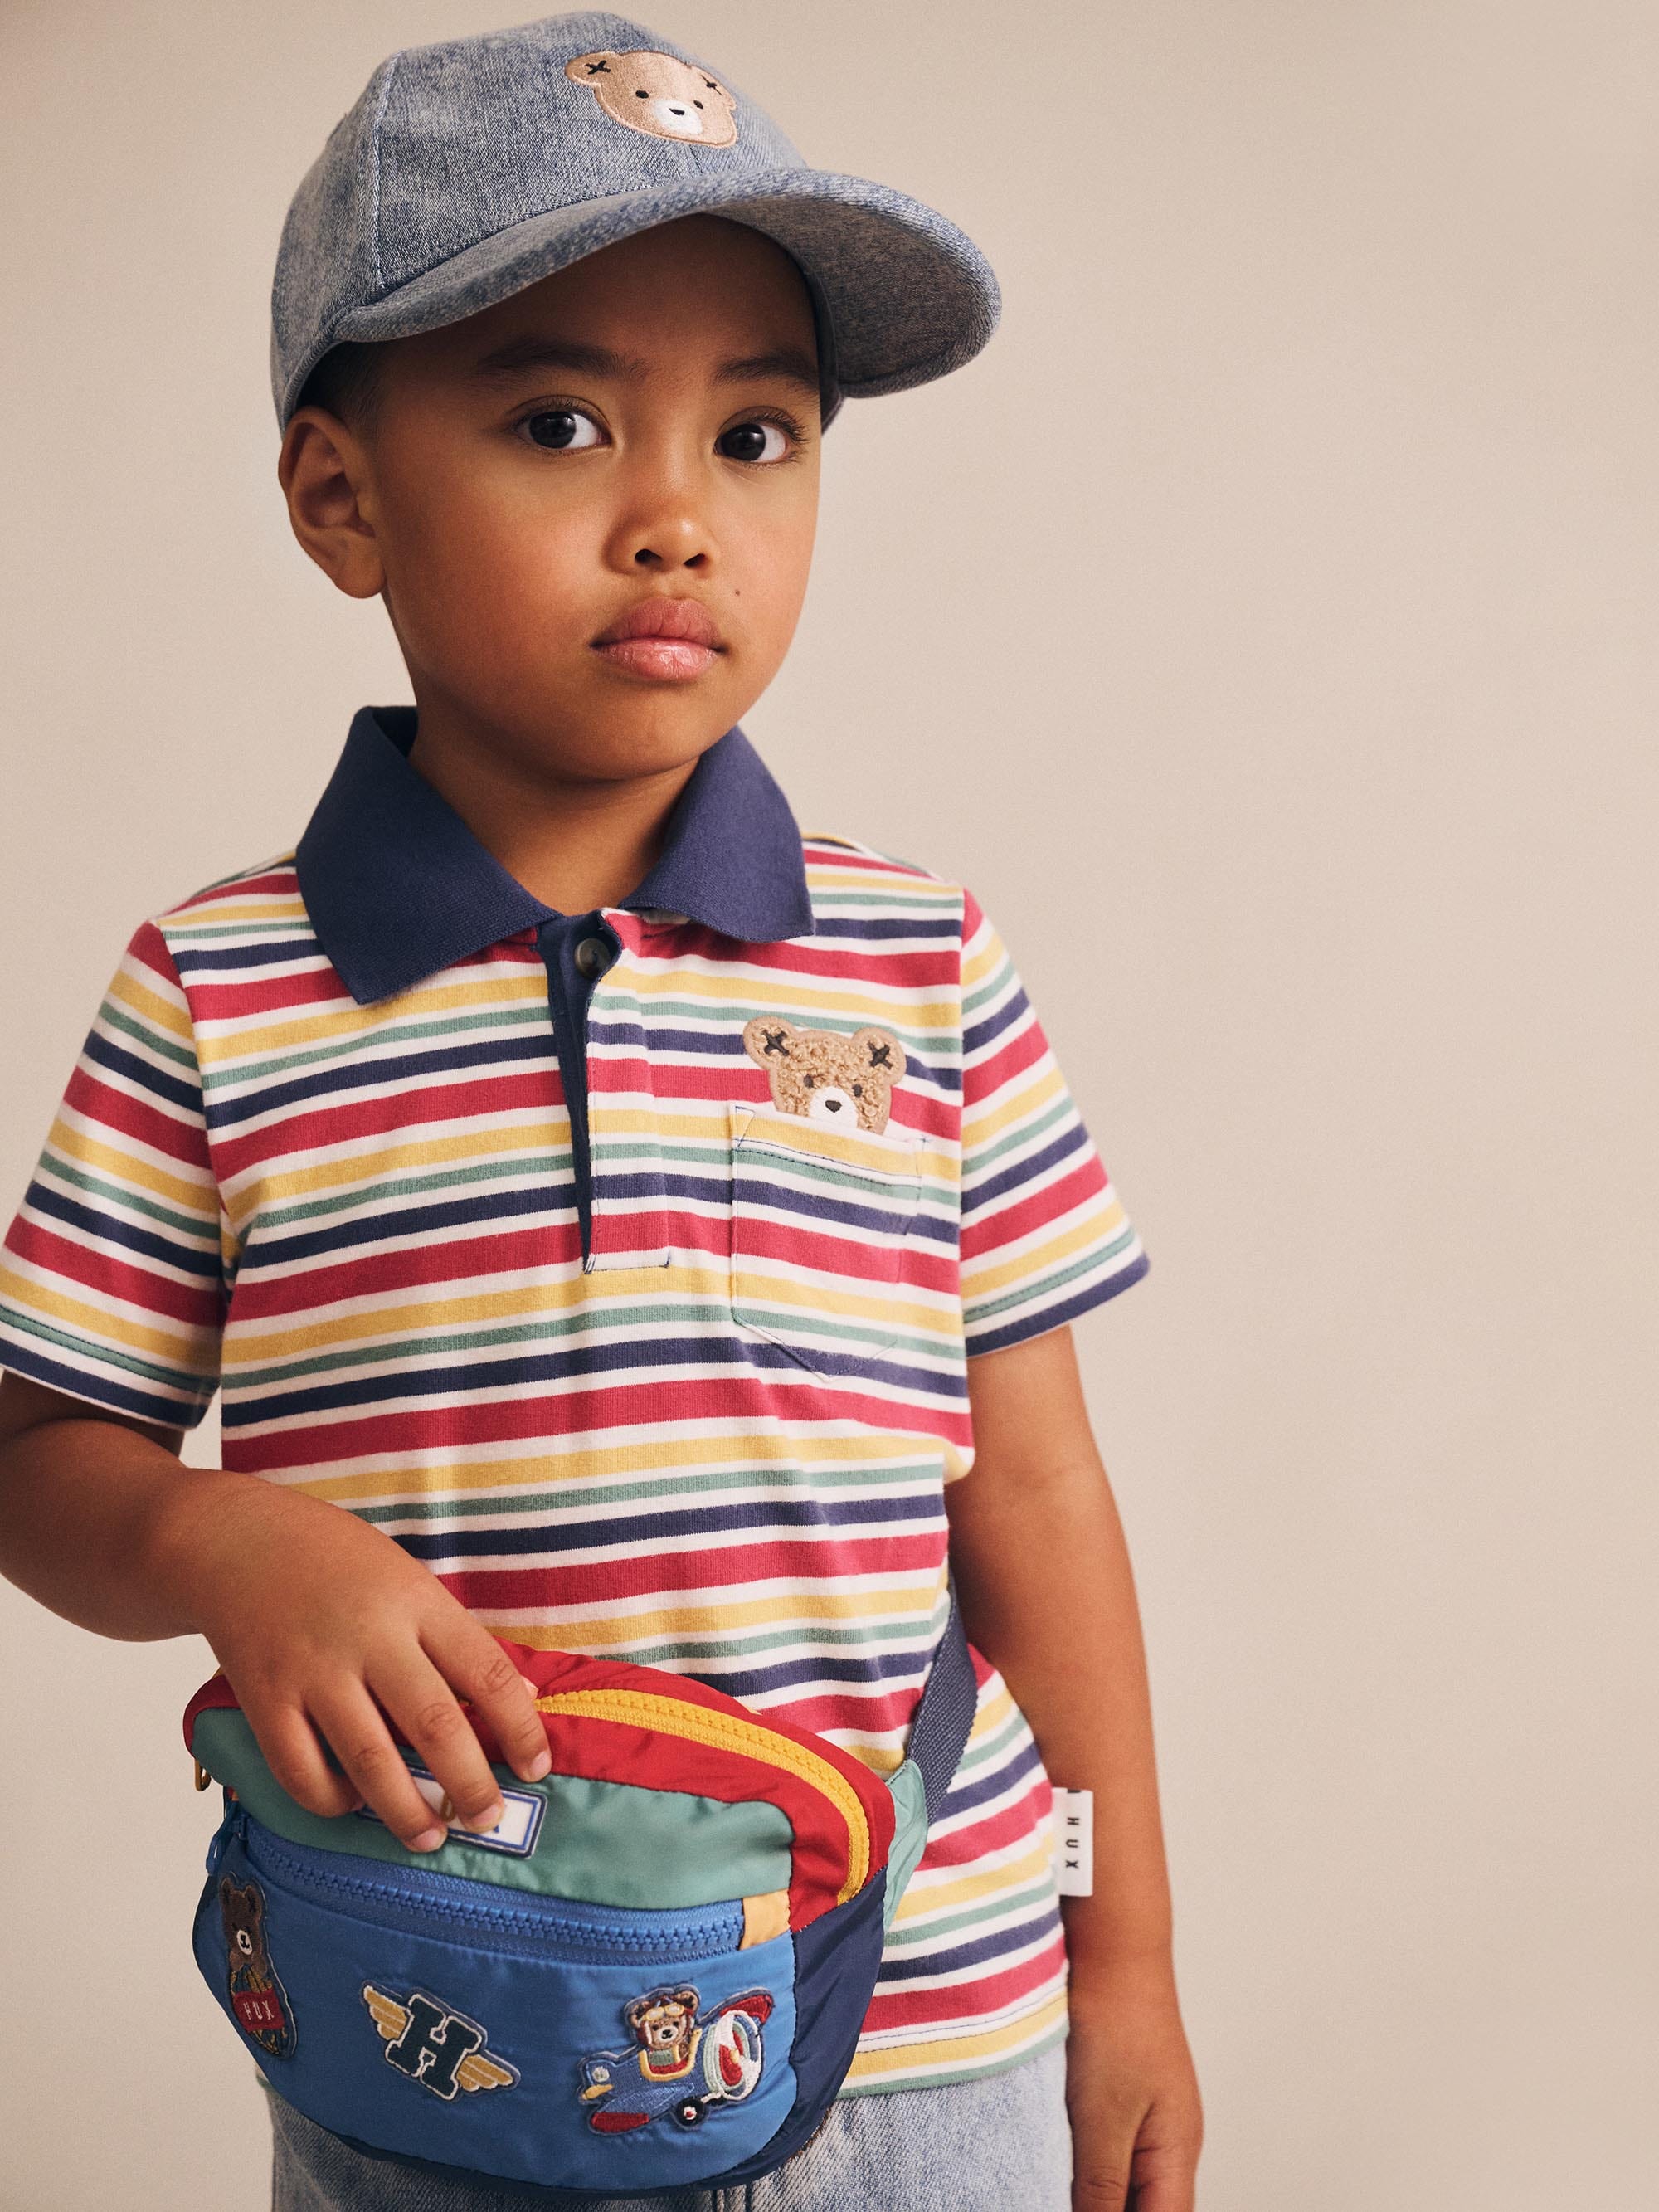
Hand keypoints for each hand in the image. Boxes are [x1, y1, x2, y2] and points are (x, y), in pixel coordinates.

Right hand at [162, 1475, 551, 1850]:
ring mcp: (313, 1672)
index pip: (484, 1672)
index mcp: (415, 1602)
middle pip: (435, 1726)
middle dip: (470, 1785)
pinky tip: (353, 1804)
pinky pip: (301, 1771)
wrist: (237, 1539)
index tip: (537, 1766)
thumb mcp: (409, 1578)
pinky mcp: (264, 1699)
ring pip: (371, 1761)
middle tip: (489, 1819)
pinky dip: (332, 1800)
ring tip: (431, 1836)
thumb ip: (456, 1637)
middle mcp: (369, 1638)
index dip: (519, 1726)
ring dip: (407, 1811)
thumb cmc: (336, 1559)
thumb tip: (519, 1694)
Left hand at [1065, 1957, 1202, 2210]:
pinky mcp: (1120, 2094)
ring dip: (1092, 2194)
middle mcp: (1169, 2142)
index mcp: (1176, 2154)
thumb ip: (1102, 2187)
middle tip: (1046, 2197)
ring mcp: (1147, 2117)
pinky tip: (1051, 2162)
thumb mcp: (1102, 2118)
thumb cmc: (1115, 2023)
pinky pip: (1107, 2150)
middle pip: (1148, 2208)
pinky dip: (1081, 2165)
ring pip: (1125, 2183)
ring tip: (1047, 2185)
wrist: (1111, 1945)